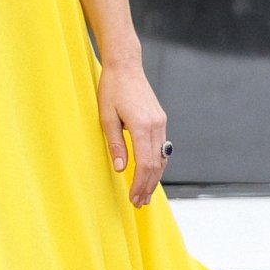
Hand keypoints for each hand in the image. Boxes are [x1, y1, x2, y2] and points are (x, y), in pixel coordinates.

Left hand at [97, 61, 168, 206]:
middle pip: (157, 165)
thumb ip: (115, 144)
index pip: (145, 164)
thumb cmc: (112, 88)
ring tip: (146, 194)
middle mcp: (156, 125)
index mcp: (142, 126)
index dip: (140, 184)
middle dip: (148, 186)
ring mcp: (161, 122)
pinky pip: (162, 148)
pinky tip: (150, 174)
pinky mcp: (160, 120)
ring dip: (155, 178)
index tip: (133, 198)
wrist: (125, 66)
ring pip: (162, 158)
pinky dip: (157, 164)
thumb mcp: (106, 117)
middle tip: (140, 203)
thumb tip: (120, 169)